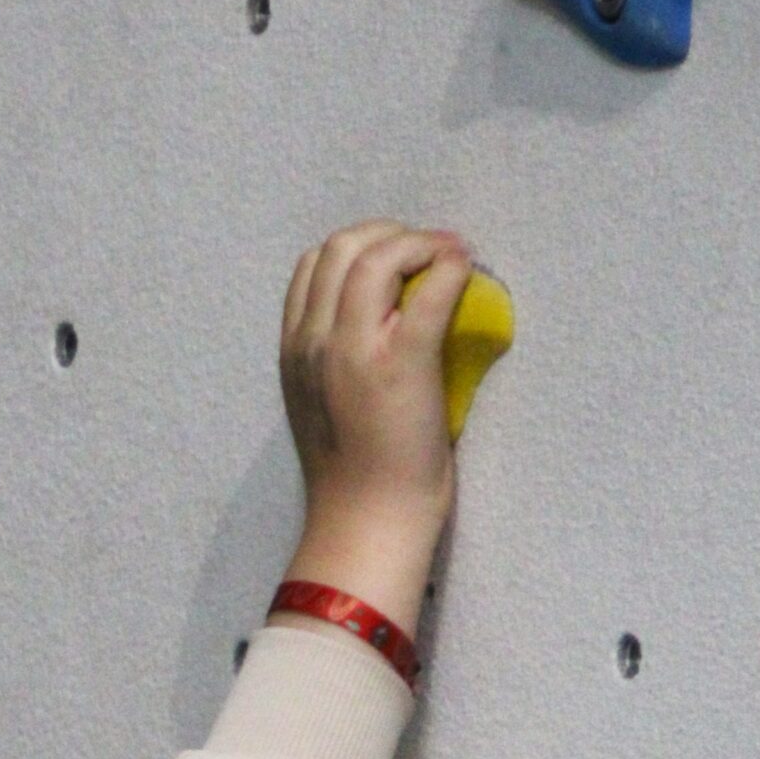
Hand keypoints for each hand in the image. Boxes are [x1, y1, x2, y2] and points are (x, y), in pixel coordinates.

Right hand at [275, 221, 471, 635]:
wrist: (367, 523)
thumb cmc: (353, 474)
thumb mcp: (317, 404)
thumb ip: (328, 355)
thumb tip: (377, 315)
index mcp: (292, 352)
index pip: (312, 264)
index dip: (359, 248)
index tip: (395, 266)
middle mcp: (314, 343)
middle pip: (342, 245)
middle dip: (391, 235)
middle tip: (426, 258)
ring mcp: (356, 349)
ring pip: (378, 254)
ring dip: (421, 244)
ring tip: (445, 264)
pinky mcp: (404, 361)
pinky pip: (433, 285)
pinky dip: (454, 265)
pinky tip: (466, 274)